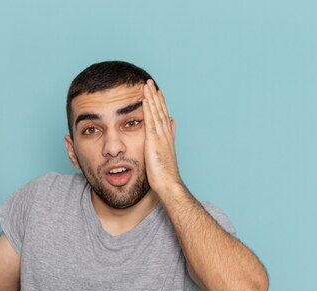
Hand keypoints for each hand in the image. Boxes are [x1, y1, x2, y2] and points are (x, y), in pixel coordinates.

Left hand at [142, 79, 180, 194]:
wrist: (168, 182)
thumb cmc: (164, 173)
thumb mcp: (165, 153)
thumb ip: (169, 137)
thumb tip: (171, 124)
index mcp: (167, 137)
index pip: (163, 116)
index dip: (160, 103)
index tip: (157, 92)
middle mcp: (165, 133)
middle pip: (160, 110)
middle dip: (155, 96)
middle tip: (151, 82)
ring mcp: (160, 135)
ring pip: (156, 112)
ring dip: (151, 97)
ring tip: (147, 84)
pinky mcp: (154, 140)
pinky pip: (150, 120)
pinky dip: (148, 108)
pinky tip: (145, 98)